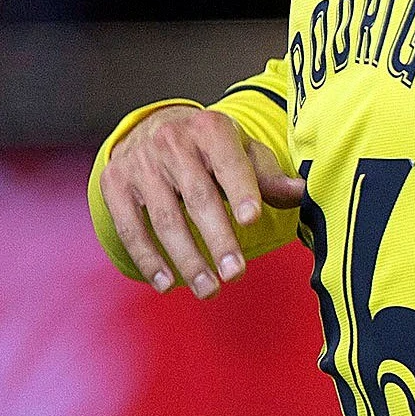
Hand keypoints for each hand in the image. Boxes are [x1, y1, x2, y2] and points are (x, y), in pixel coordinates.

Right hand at [99, 106, 306, 295]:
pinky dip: (148, 259)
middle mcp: (172, 143)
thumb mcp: (241, 149)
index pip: (229, 163)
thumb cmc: (211, 146)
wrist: (153, 126)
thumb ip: (267, 175)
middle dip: (218, 238)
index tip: (252, 219)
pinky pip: (130, 228)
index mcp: (210, 129)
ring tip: (209, 289)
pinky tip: (167, 284)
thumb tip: (300, 193)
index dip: (241, 191)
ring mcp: (139, 164)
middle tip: (235, 273)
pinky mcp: (114, 184)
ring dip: (187, 259)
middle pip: (198, 197)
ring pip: (165, 219)